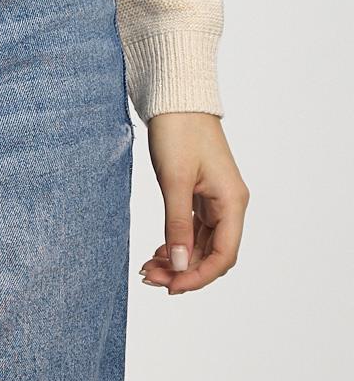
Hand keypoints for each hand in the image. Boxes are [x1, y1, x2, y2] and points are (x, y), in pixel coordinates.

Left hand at [139, 112, 248, 294]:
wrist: (175, 94)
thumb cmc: (178, 129)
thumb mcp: (175, 179)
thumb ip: (178, 224)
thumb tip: (180, 265)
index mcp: (232, 202)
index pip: (223, 255)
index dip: (198, 276)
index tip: (170, 287)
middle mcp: (229, 204)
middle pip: (211, 253)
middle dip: (183, 269)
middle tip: (149, 277)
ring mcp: (215, 198)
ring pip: (201, 242)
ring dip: (178, 258)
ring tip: (148, 268)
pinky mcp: (201, 192)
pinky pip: (194, 228)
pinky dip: (177, 241)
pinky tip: (158, 250)